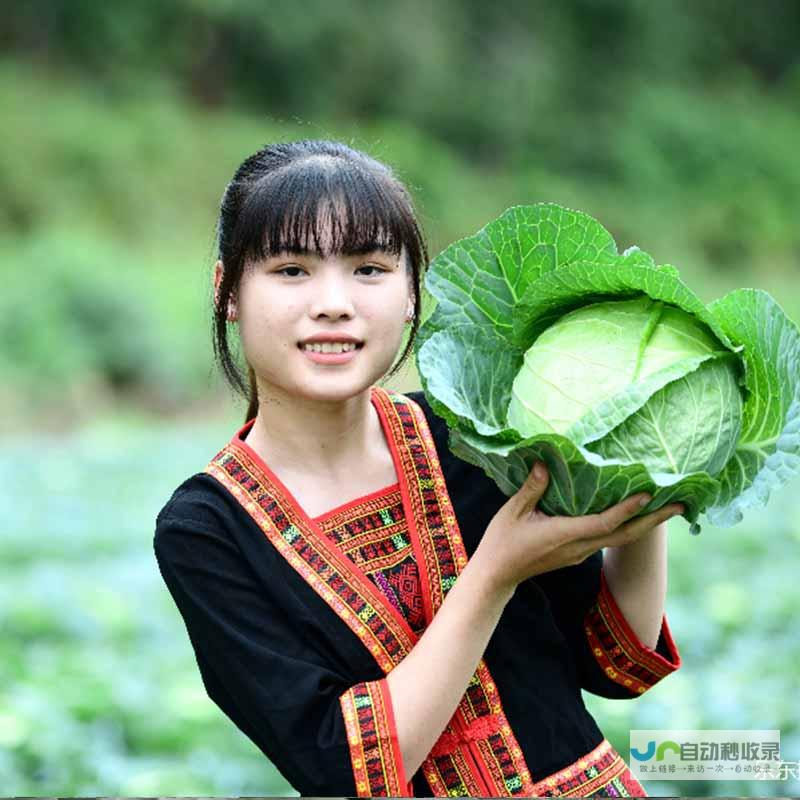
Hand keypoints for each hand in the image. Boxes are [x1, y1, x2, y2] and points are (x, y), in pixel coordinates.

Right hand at [475, 462, 683, 597]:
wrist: (498, 574)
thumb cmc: (502, 541)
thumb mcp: (512, 511)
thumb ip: (532, 488)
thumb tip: (546, 465)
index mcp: (565, 535)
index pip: (605, 522)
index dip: (628, 508)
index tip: (649, 493)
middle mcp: (579, 547)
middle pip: (625, 535)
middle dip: (654, 520)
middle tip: (682, 505)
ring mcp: (580, 552)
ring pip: (620, 538)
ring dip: (645, 523)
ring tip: (667, 507)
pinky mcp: (577, 552)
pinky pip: (608, 538)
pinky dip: (627, 525)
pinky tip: (634, 514)